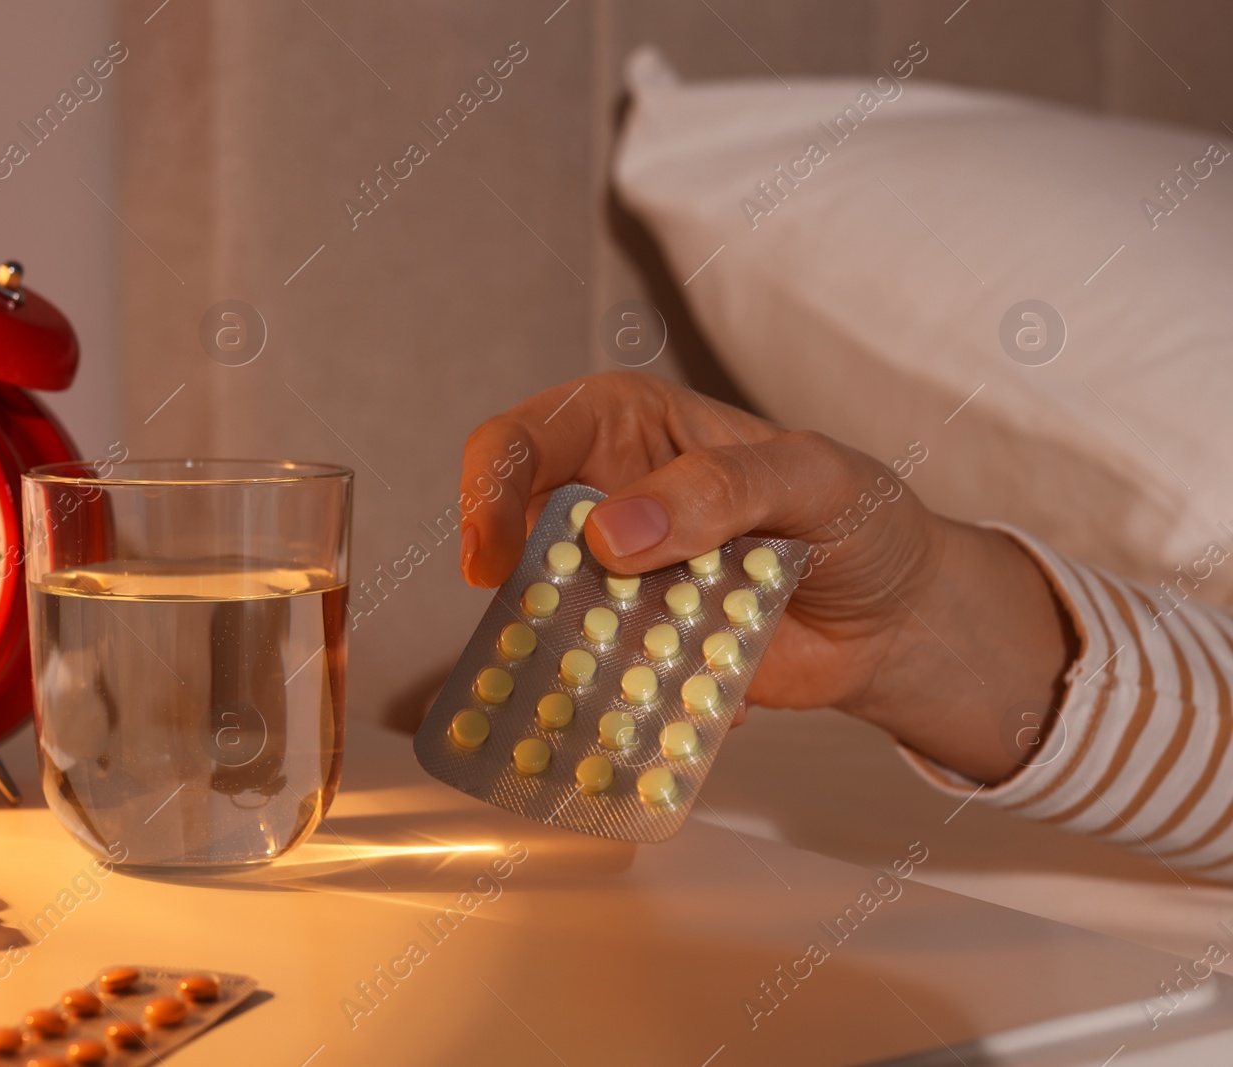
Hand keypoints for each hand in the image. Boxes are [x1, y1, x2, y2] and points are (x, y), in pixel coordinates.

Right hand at [460, 372, 1075, 782]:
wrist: (898, 618)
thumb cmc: (861, 518)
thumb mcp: (814, 476)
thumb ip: (722, 487)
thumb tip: (613, 530)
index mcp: (626, 427)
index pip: (519, 444)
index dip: (487, 496)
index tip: (493, 566)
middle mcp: (604, 502)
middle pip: (516, 540)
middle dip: (530, 596)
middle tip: (575, 636)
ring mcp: (615, 584)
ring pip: (548, 621)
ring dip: (580, 658)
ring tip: (649, 677)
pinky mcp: (635, 651)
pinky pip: (598, 679)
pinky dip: (630, 699)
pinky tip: (707, 699)